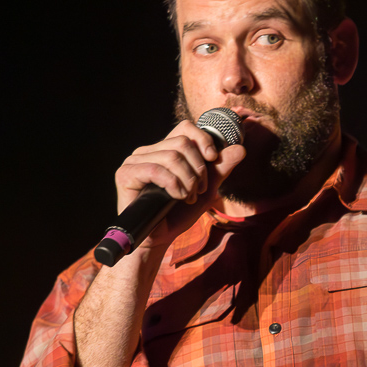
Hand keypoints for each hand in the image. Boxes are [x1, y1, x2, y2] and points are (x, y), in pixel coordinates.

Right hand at [112, 120, 245, 250]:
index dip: (203, 140)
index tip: (212, 159)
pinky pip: (156, 169)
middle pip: (183, 142)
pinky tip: (176, 197)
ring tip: (187, 197)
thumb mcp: (207, 189)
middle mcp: (149, 151)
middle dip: (198, 169)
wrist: (159, 239)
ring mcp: (135, 160)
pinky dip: (173, 185)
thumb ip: (221, 168)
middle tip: (198, 190)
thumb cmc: (179, 213)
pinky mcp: (125, 174)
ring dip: (188, 180)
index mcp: (166, 149)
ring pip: (172, 156)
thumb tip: (241, 148)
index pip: (186, 127)